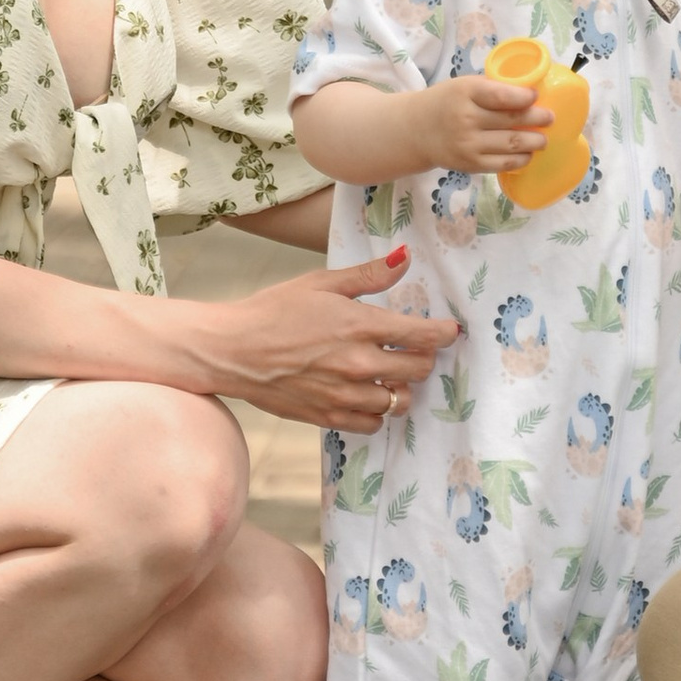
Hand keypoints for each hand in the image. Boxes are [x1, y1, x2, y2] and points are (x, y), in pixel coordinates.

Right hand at [170, 253, 455, 433]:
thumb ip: (368, 275)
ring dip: (402, 386)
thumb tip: (405, 257)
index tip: (450, 330)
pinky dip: (378, 411)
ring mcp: (344, 395)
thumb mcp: (321, 283)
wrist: (231, 350)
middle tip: (413, 348)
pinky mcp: (328, 417)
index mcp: (359, 326)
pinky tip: (368, 394)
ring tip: (391, 372)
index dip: (443, 333)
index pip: (421, 335)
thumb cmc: (273, 310)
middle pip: (418, 370)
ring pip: (399, 400)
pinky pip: (373, 423)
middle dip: (423, 357)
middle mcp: (357, 364)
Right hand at [421, 75, 556, 173]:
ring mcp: (468, 144)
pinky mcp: (470, 164)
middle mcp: (466, 119)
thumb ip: (493, 89)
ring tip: (543, 139)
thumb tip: (531, 95)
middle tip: (550, 118)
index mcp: (466, 92)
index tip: (536, 97)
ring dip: (534, 142)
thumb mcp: (465, 85)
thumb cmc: (447, 102)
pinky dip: (521, 159)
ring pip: (512, 144)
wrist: (416, 130)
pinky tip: (528, 154)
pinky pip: (503, 164)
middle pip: (512, 120)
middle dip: (538, 119)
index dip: (525, 97)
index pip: (502, 96)